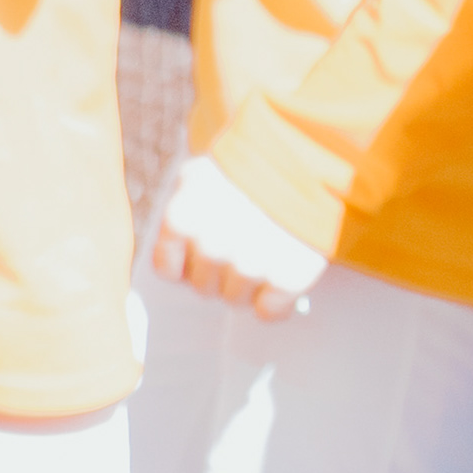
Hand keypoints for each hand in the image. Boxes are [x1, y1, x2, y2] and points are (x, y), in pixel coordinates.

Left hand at [149, 151, 324, 319]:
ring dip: (247, 286)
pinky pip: (268, 311)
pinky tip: (281, 278)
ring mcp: (249, 265)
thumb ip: (181, 212)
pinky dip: (276, 302)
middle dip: (219, 273)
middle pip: (203, 287)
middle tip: (240, 249)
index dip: (185, 263)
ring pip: (235, 300)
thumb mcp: (198, 176)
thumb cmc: (247, 168)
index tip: (200, 255)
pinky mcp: (286, 279)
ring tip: (263, 255)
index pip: (167, 269)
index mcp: (182, 219)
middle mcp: (211, 247)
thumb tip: (176, 254)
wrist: (305, 161)